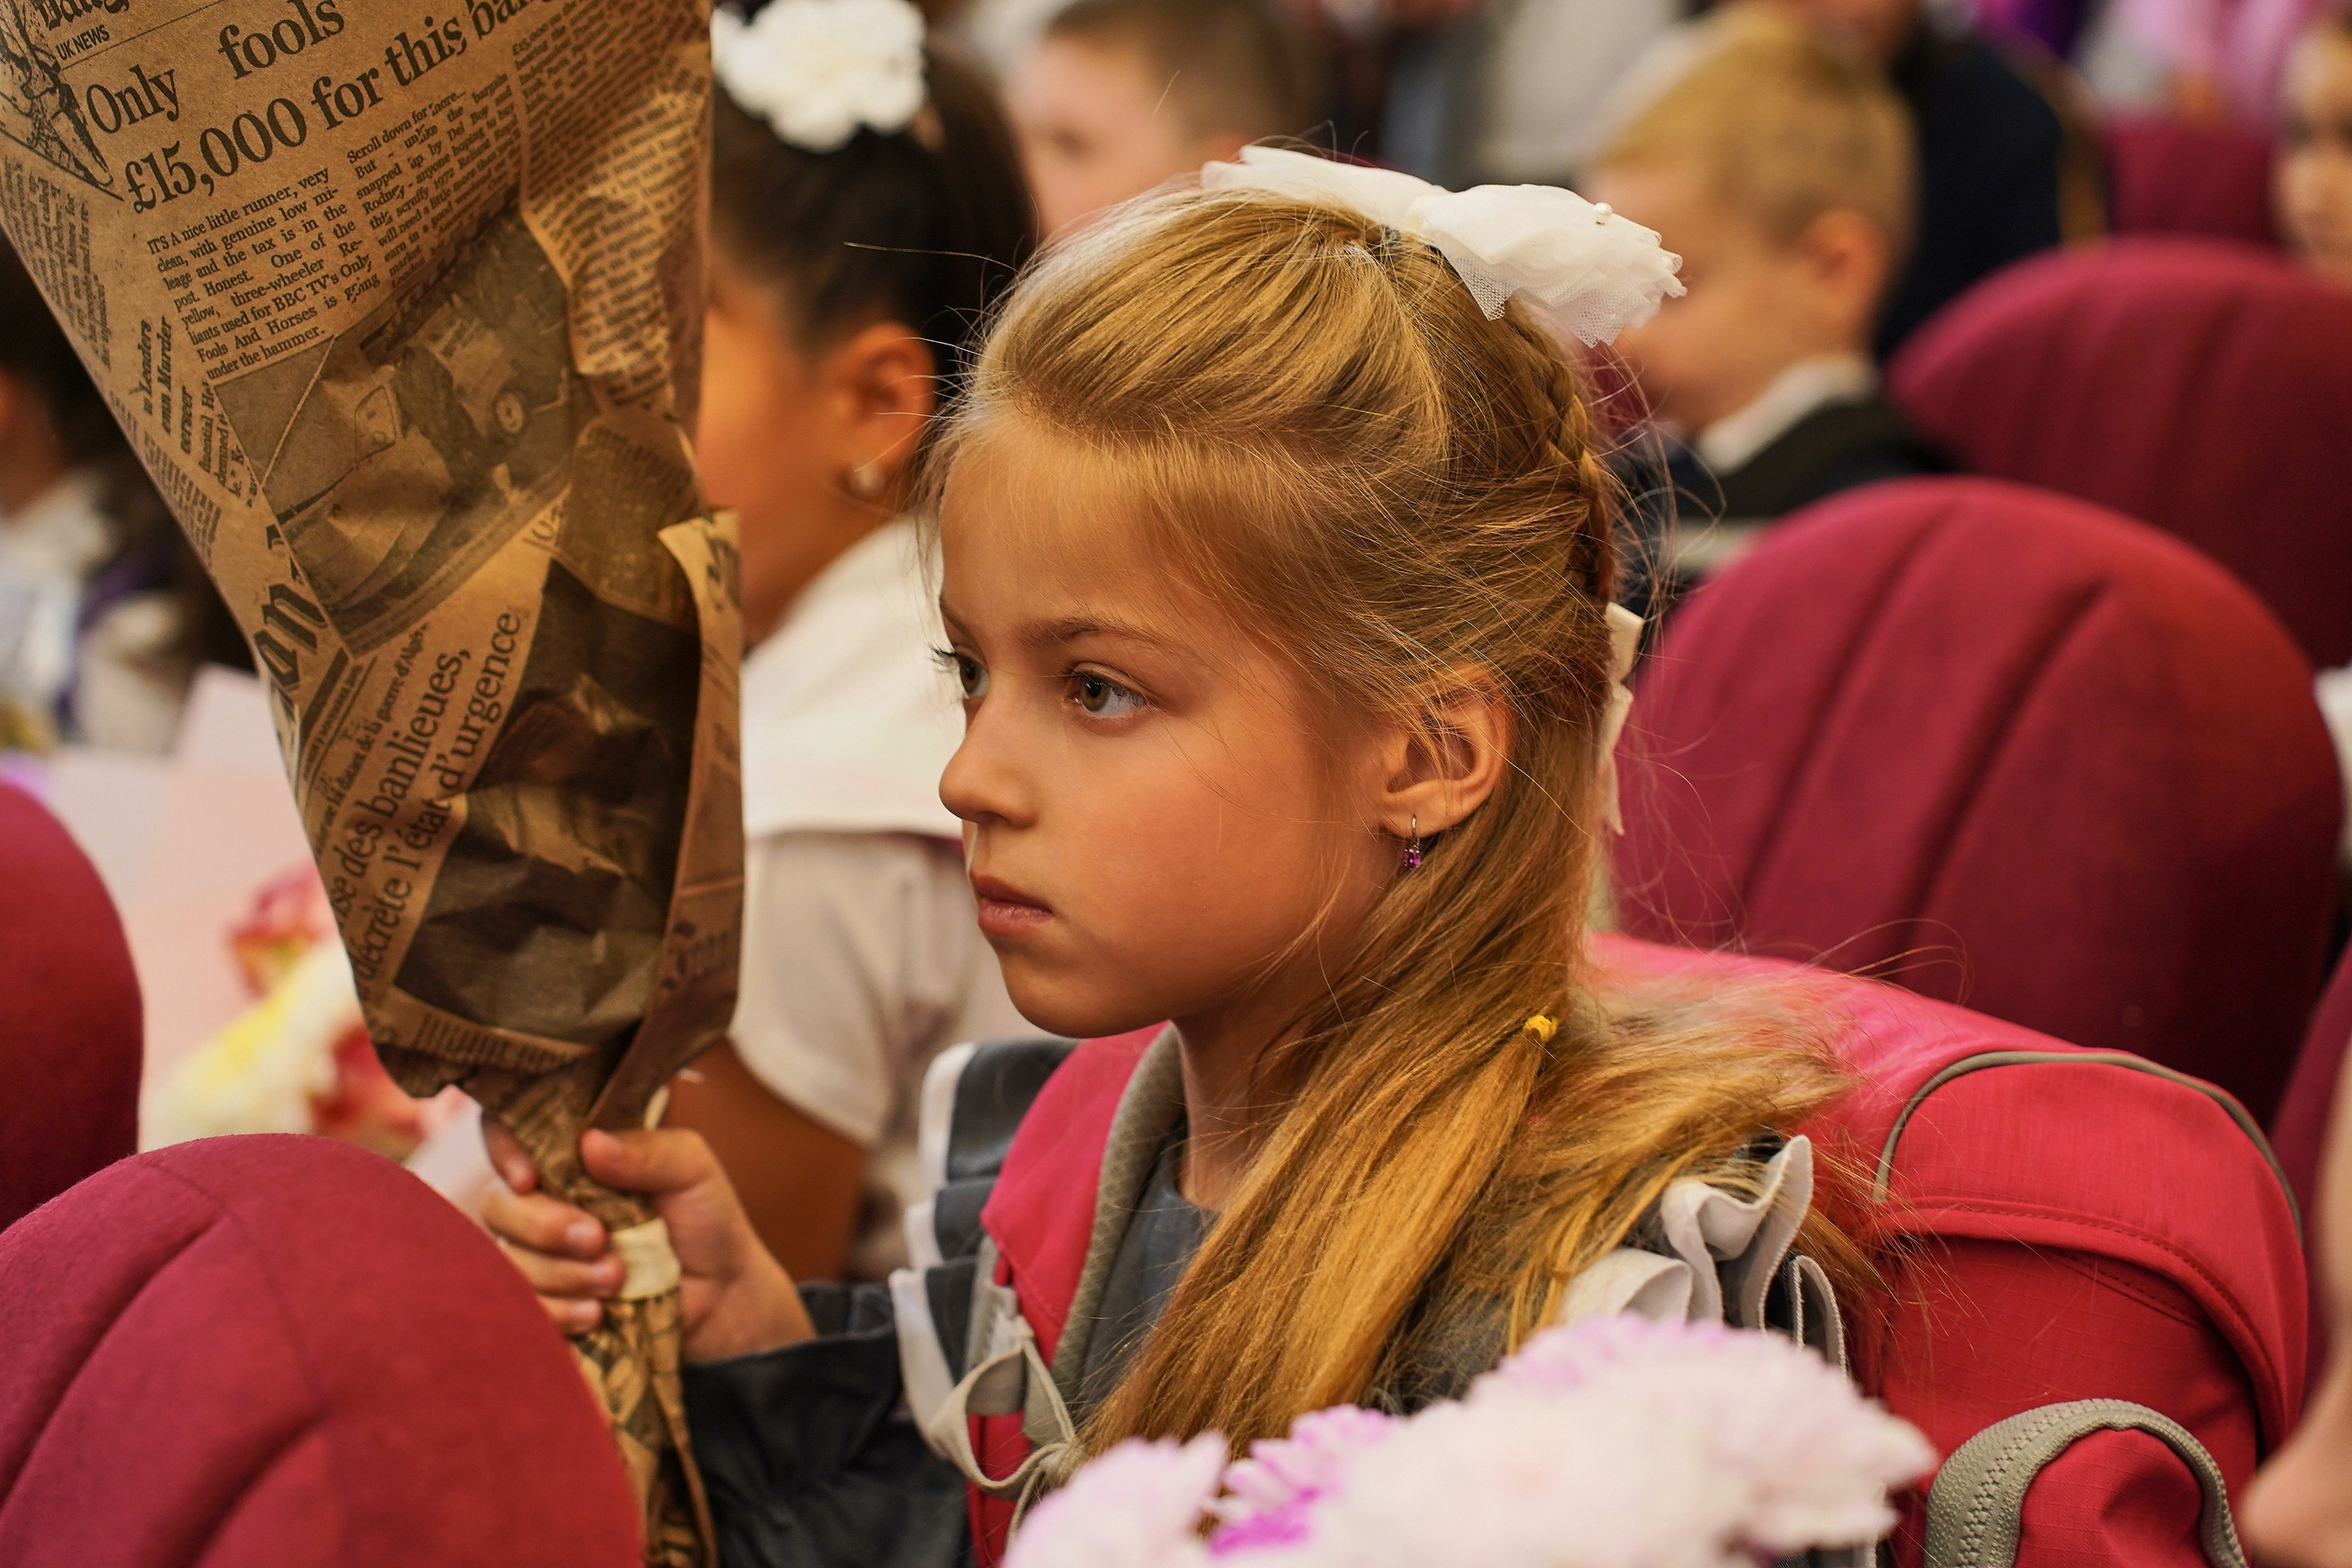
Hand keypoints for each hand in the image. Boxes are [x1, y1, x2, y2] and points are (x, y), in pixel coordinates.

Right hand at [482, 1117, 814, 1362]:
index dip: (504, 1150)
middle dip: (544, 1226)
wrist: (722, 1296)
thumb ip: (648, 1152)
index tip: (529, 1178)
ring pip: (510, 1261)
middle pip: (499, 1206)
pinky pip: (521, 1311)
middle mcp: (547, 1202)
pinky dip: (556, 1312)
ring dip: (561, 1274)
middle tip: (598, 1239)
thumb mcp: (692, 1171)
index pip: (509, 1136)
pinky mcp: (546, 1304)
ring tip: (617, 1279)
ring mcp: (542, 1257)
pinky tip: (596, 1314)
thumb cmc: (705, 1219)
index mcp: (574, 1159)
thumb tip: (590, 1143)